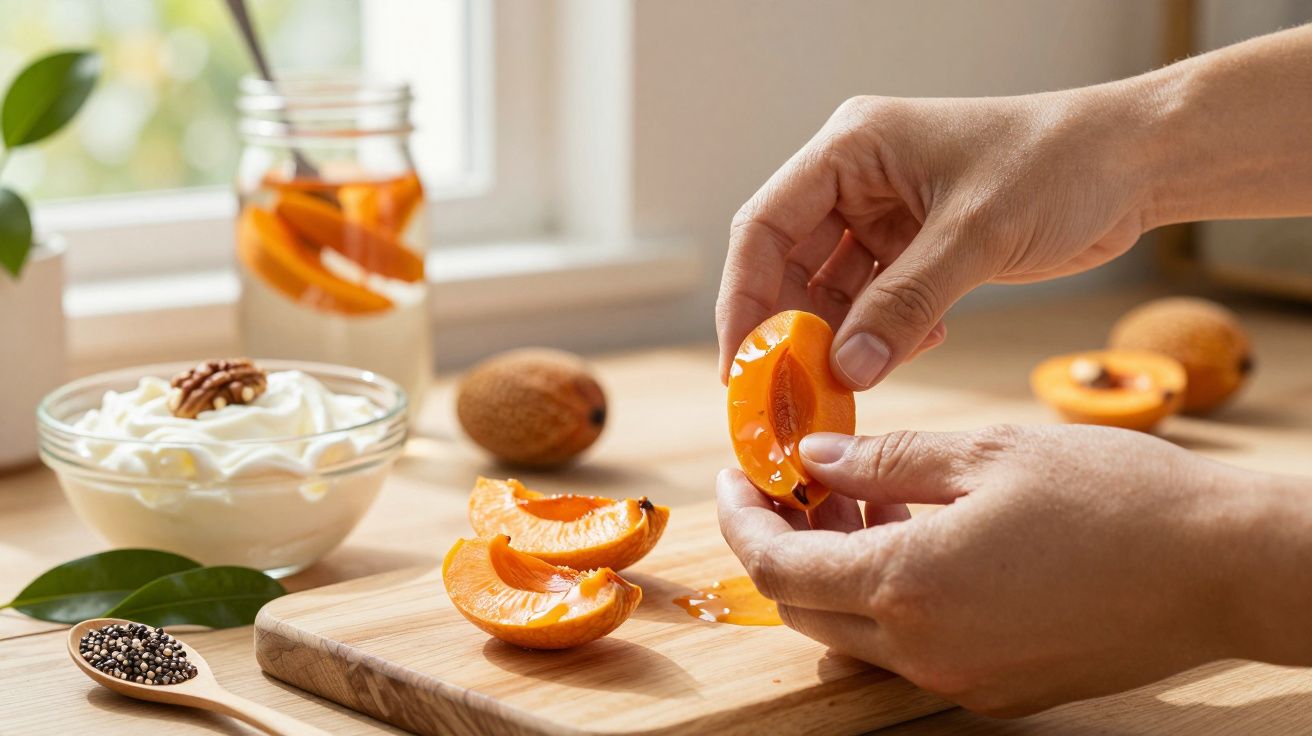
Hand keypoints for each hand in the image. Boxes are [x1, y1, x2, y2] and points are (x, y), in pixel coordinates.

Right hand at [716, 87, 1154, 388]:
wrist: (1135, 163)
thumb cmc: (1058, 165)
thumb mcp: (975, 235)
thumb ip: (905, 304)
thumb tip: (845, 372)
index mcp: (852, 148)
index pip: (765, 225)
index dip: (744, 296)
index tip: (742, 361)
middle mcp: (857, 178)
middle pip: (791, 263)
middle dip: (792, 329)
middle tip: (795, 392)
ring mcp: (886, 213)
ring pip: (833, 289)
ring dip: (840, 339)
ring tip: (851, 385)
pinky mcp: (917, 245)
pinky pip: (876, 300)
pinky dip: (884, 333)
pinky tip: (912, 348)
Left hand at [716, 425, 1286, 715]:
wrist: (1223, 568)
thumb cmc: (1114, 498)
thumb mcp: (986, 454)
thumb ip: (883, 459)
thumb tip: (814, 459)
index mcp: (909, 587)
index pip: (777, 568)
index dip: (743, 520)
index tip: (736, 478)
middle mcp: (924, 652)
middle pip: (806, 608)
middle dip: (786, 542)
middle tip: (804, 480)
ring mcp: (961, 680)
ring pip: (855, 631)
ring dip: (838, 568)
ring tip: (869, 494)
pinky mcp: (997, 688)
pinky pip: (910, 647)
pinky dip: (890, 595)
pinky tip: (921, 535)